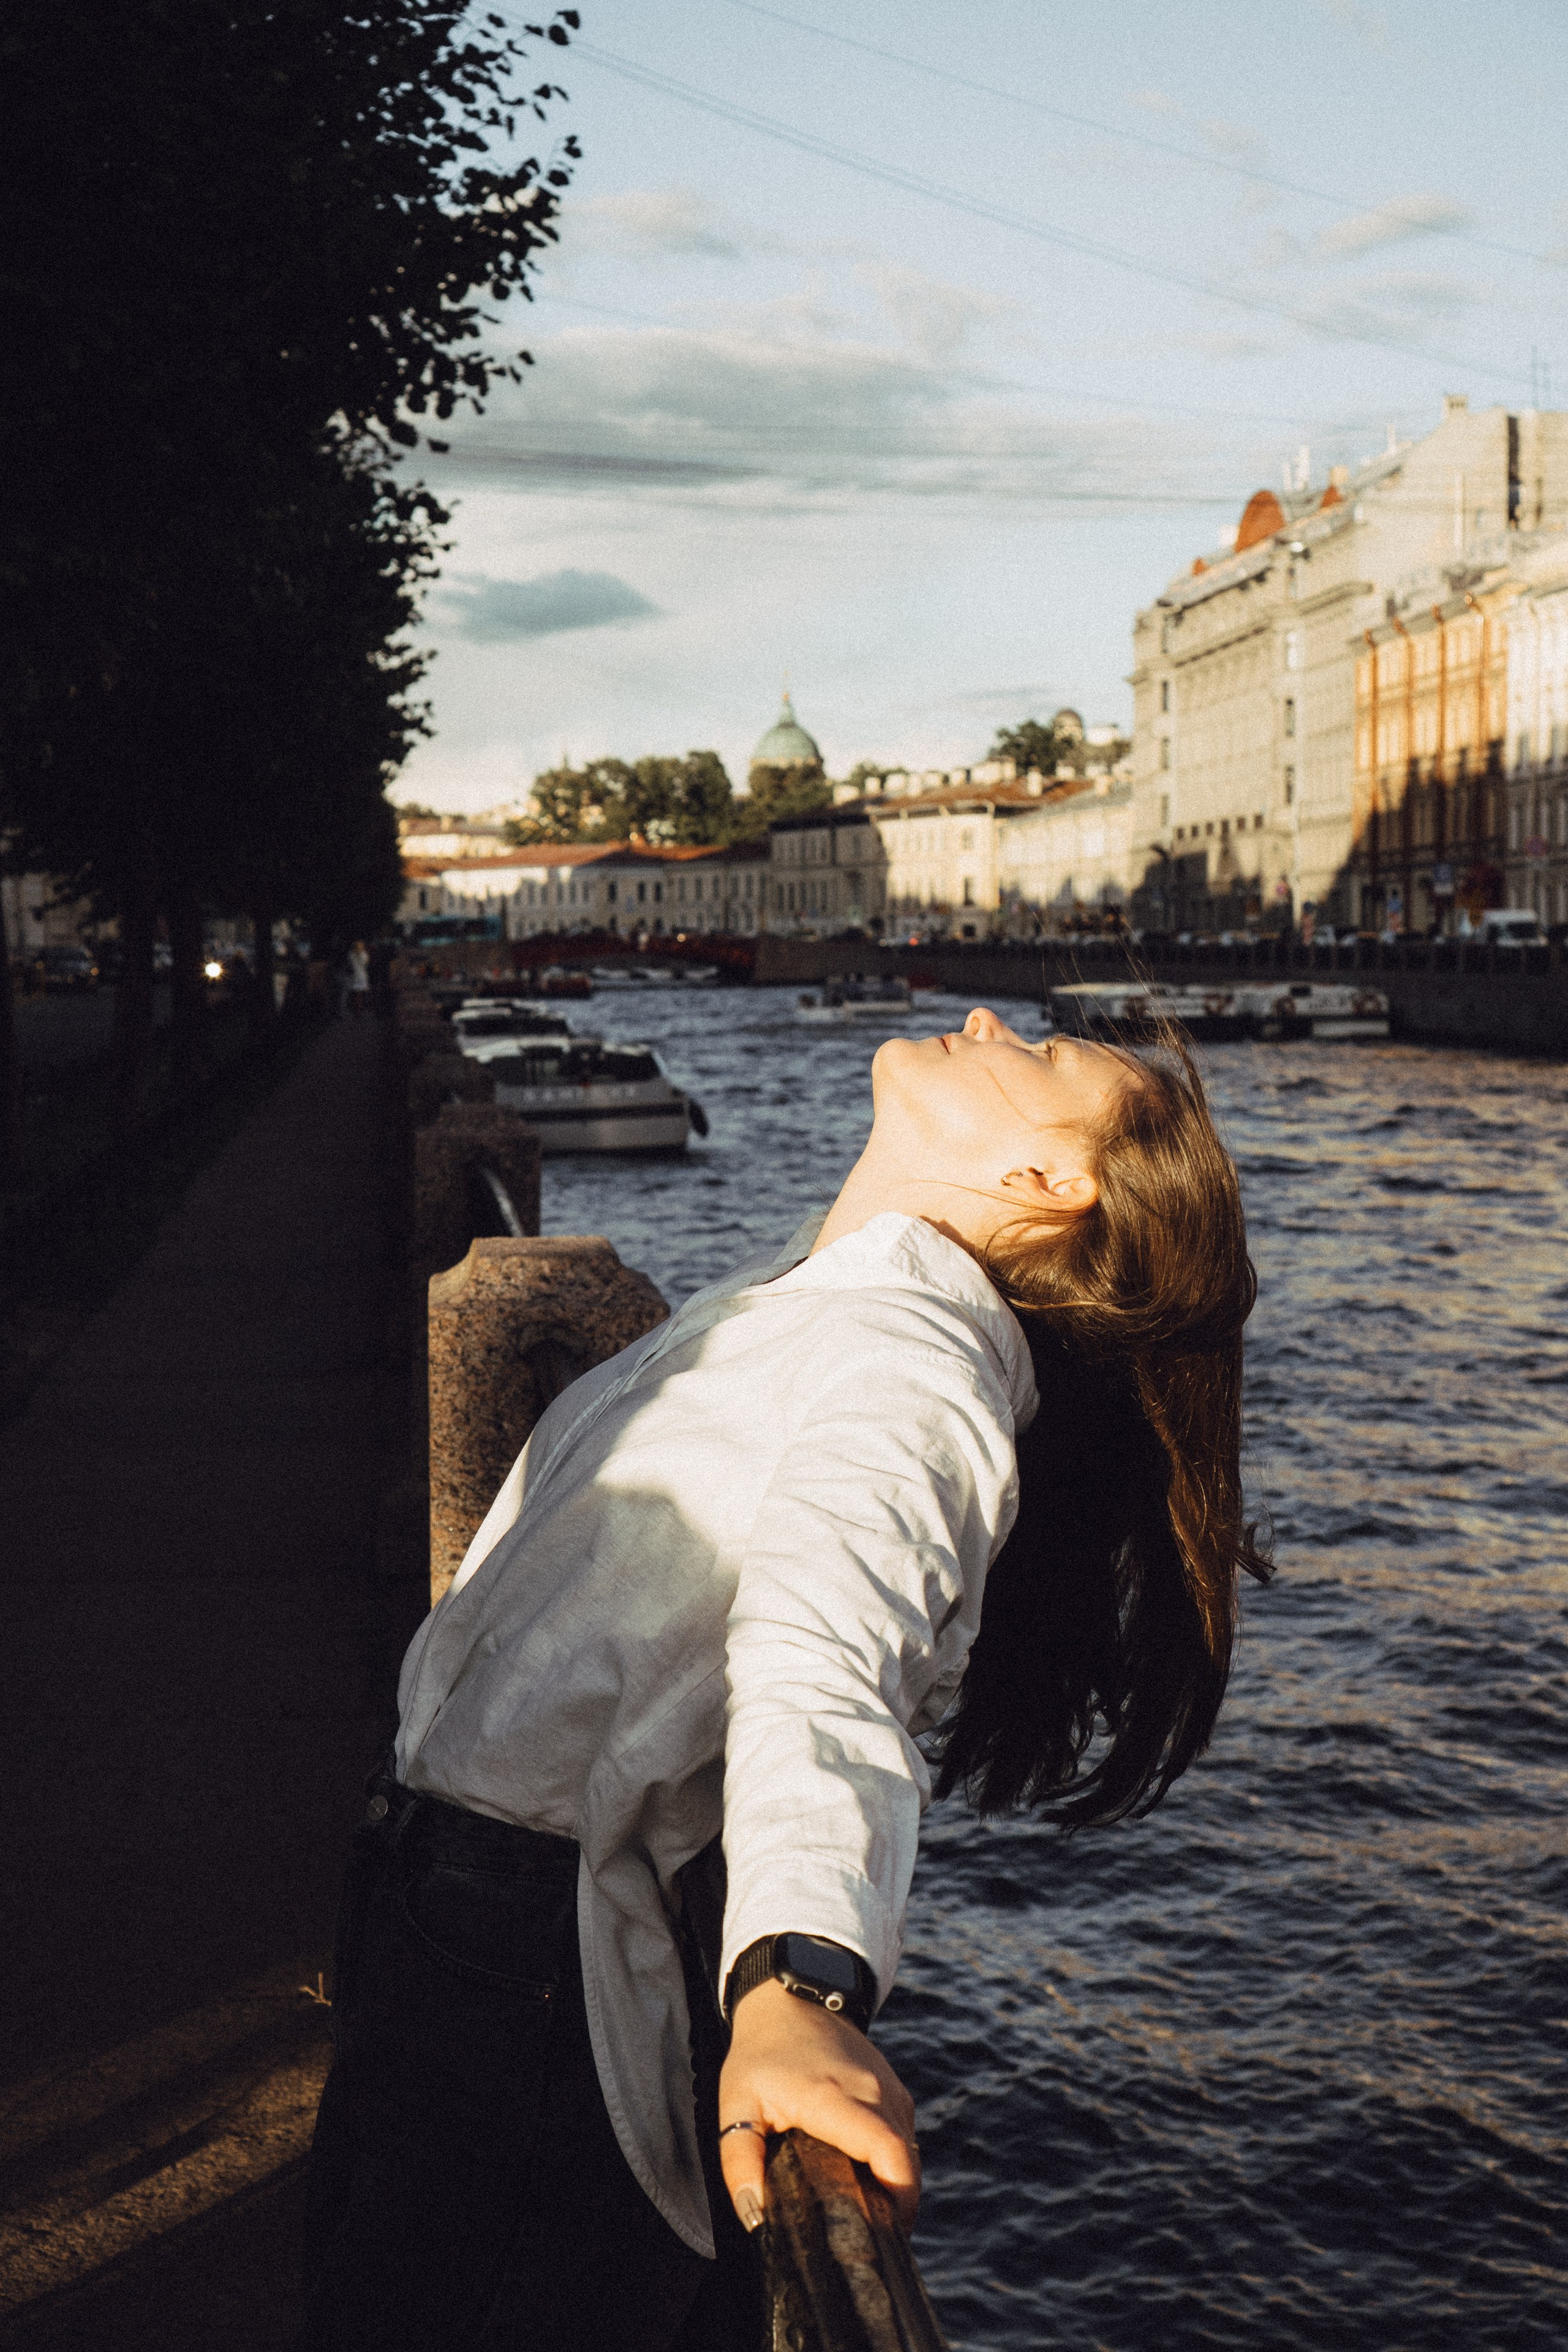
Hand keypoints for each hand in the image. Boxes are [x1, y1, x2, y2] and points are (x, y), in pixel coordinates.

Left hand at [718, 1979, 919, 2233]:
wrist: (791, 1999)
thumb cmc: (761, 2053)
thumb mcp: (735, 2104)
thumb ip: (738, 2161)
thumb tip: (754, 2216)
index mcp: (835, 2099)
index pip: (889, 2154)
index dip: (898, 2199)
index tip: (884, 2233)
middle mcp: (873, 2092)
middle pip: (906, 2161)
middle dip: (898, 2206)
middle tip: (871, 2237)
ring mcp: (889, 2087)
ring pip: (909, 2149)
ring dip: (897, 2184)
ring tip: (866, 2212)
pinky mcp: (894, 2087)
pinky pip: (905, 2133)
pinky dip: (896, 2161)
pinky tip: (869, 2177)